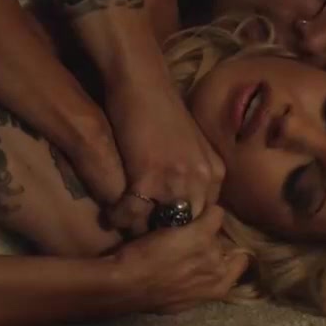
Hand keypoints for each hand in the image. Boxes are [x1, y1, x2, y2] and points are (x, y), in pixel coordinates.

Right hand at [103, 76, 225, 236]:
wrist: (142, 82)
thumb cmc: (160, 110)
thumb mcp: (190, 146)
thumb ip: (192, 176)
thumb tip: (182, 208)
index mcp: (214, 173)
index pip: (204, 221)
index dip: (182, 231)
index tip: (163, 236)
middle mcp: (202, 180)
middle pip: (184, 229)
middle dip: (162, 239)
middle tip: (141, 242)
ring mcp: (177, 180)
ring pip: (157, 226)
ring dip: (138, 231)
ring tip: (124, 229)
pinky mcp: (148, 178)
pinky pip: (129, 213)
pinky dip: (117, 215)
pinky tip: (110, 212)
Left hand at [111, 207, 250, 313]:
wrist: (128, 283)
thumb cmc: (147, 294)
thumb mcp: (180, 298)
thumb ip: (197, 285)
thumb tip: (198, 275)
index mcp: (217, 289)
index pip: (239, 265)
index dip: (228, 254)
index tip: (213, 248)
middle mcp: (219, 271)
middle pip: (224, 245)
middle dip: (212, 240)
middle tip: (193, 234)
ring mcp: (212, 250)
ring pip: (217, 228)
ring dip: (205, 224)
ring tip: (187, 220)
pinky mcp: (202, 232)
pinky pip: (215, 213)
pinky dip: (205, 210)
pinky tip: (188, 209)